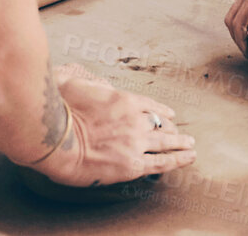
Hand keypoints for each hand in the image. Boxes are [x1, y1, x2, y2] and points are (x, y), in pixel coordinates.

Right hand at [33, 63, 195, 185]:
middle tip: (183, 134)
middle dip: (173, 129)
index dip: (161, 111)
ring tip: (191, 146)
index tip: (169, 114)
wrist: (57, 140)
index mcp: (123, 100)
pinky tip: (187, 158)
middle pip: (161, 124)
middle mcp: (134, 120)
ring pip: (166, 142)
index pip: (149, 105)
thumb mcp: (76, 82)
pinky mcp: (132, 165)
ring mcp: (135, 142)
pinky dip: (177, 160)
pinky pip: (161, 162)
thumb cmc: (60, 109)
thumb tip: (98, 84)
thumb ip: (91, 82)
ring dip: (181, 143)